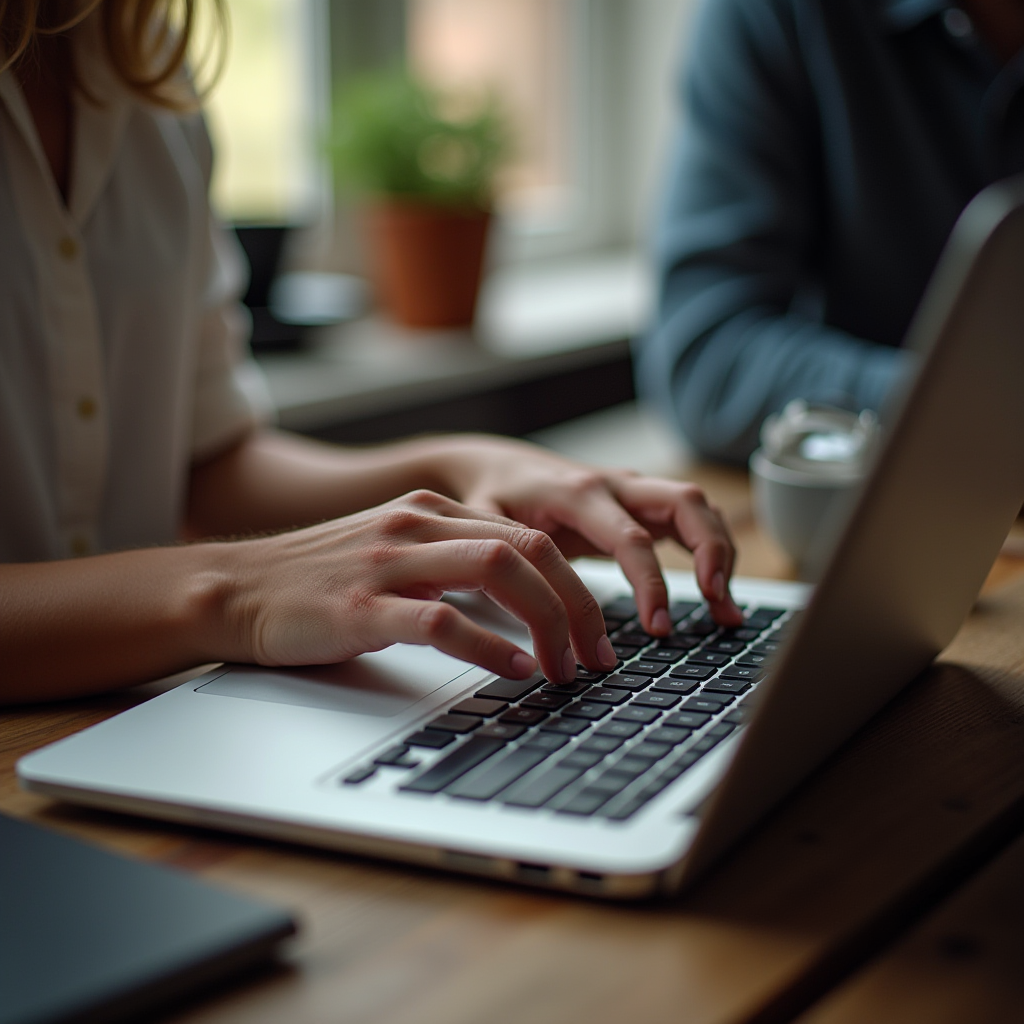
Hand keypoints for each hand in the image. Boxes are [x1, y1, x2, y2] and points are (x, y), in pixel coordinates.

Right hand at [218, 490, 615, 682]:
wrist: (234, 589)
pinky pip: (443, 620)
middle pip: (528, 550)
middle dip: (577, 606)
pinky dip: (489, 647)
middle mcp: (417, 525)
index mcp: (431, 510)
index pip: (528, 536)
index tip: (594, 631)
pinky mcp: (362, 606)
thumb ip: (451, 562)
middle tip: (597, 656)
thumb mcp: (394, 553)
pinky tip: (514, 670)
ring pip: (498, 573)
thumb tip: (520, 602)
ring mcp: (389, 562)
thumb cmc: (319, 582)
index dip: (575, 586)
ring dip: (546, 624)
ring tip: (565, 668)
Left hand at [440, 437, 742, 632]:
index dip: (651, 583)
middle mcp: (614, 485)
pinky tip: (717, 595)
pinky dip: (712, 551)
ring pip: (697, 506)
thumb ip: (507, 559)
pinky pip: (691, 518)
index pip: (630, 537)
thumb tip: (531, 609)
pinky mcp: (640, 503)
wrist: (496, 466)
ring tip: (727, 611)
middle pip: (685, 503)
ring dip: (722, 553)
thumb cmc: (492, 497)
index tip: (658, 628)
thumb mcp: (485, 526)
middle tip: (717, 603)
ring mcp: (632, 490)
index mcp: (577, 494)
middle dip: (711, 551)